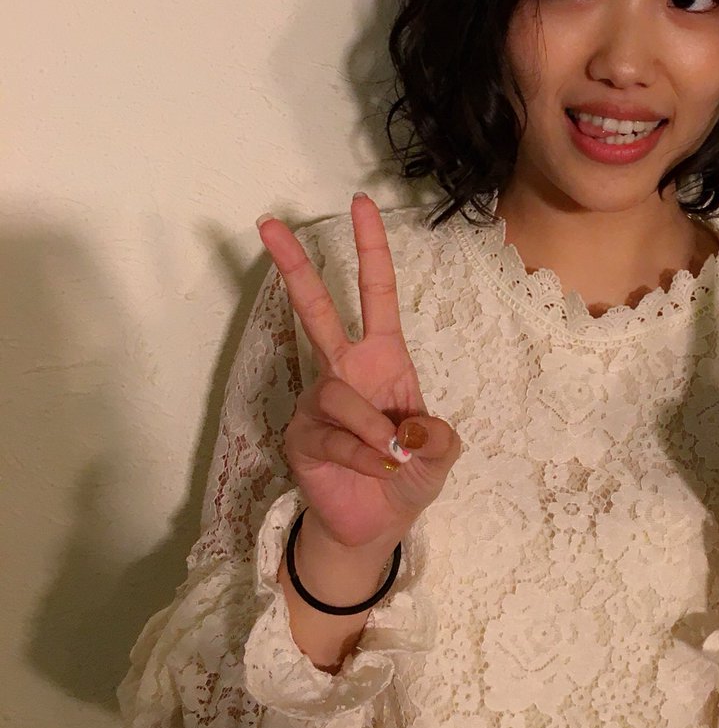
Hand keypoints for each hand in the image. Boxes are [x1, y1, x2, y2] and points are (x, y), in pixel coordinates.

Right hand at [258, 192, 462, 549]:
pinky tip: (377, 470)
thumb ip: (438, 439)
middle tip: (269, 222)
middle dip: (295, 266)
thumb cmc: (407, 475)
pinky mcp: (301, 435)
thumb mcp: (440, 455)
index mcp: (383, 358)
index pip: (377, 293)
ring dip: (375, 431)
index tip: (361, 203)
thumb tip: (412, 429)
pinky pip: (335, 436)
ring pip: (341, 395)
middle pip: (315, 310)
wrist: (373, 525)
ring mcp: (319, 401)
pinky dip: (364, 456)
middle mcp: (346, 370)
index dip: (371, 249)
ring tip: (392, 459)